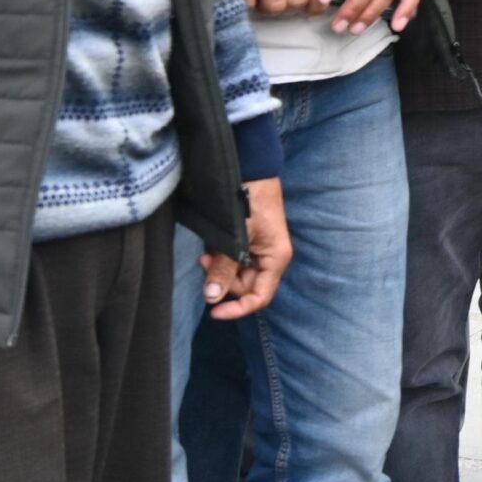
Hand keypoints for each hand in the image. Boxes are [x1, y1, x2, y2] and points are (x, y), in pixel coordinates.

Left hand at [199, 178, 292, 320]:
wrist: (251, 169)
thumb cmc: (251, 200)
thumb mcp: (237, 236)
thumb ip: (225, 267)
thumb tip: (212, 298)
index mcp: (276, 258)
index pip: (260, 297)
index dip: (238, 309)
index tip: (213, 312)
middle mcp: (269, 258)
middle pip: (244, 287)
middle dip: (223, 280)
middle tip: (205, 262)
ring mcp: (258, 251)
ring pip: (235, 274)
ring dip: (219, 269)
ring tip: (207, 251)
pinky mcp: (247, 242)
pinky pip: (231, 261)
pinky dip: (219, 258)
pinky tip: (212, 245)